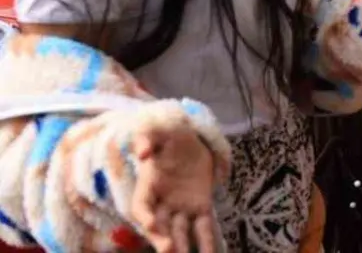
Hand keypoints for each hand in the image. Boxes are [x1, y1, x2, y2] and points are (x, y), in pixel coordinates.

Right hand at [129, 121, 219, 252]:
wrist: (188, 139)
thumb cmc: (167, 136)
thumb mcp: (156, 132)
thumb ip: (147, 139)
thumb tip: (143, 151)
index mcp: (147, 186)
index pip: (141, 206)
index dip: (144, 216)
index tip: (149, 225)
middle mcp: (162, 203)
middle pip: (159, 226)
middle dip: (162, 239)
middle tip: (168, 249)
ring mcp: (181, 208)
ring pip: (180, 232)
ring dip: (183, 247)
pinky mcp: (201, 207)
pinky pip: (204, 228)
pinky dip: (207, 242)